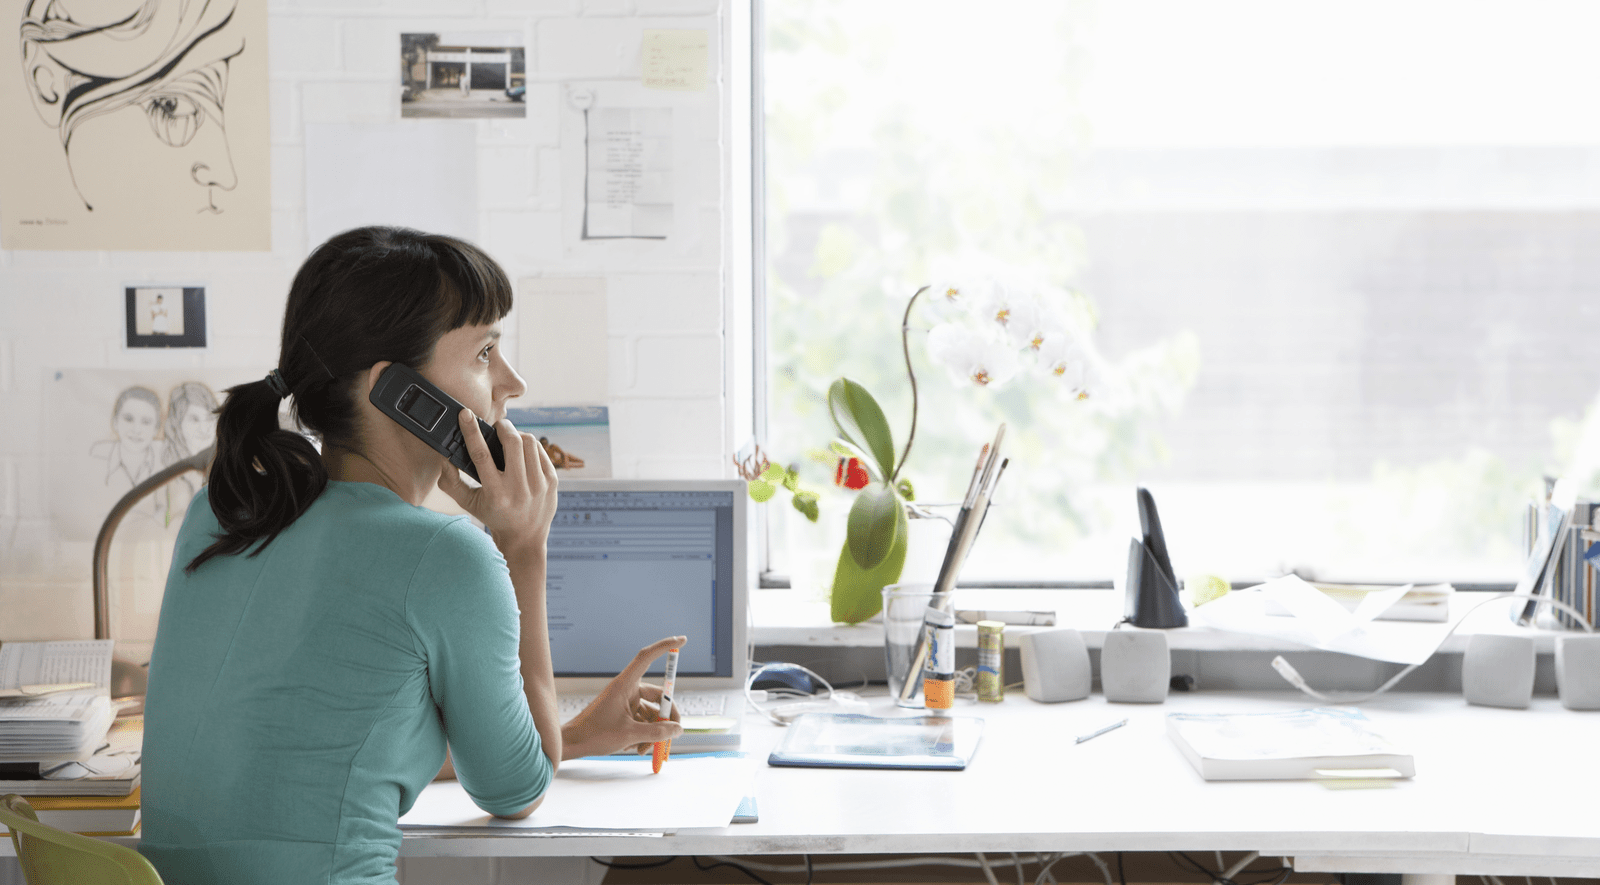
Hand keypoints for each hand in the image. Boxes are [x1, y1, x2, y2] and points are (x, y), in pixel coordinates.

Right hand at [437, 411, 557, 556]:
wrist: (525, 537)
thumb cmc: (493, 515)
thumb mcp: (469, 503)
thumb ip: (451, 482)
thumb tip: (444, 457)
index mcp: (496, 494)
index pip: (481, 455)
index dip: (471, 431)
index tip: (466, 414)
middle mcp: (519, 489)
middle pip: (512, 442)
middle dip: (503, 427)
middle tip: (497, 427)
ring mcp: (539, 485)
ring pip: (529, 442)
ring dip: (517, 435)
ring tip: (510, 440)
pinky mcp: (552, 481)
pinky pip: (540, 451)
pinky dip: (530, 446)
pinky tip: (523, 452)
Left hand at [561, 636, 686, 759]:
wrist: (572, 745)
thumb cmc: (594, 735)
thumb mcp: (630, 735)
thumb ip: (657, 732)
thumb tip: (678, 729)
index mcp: (625, 684)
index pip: (647, 657)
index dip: (665, 646)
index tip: (682, 640)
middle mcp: (627, 690)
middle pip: (658, 696)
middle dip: (667, 716)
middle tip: (675, 731)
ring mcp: (625, 702)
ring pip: (651, 713)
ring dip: (653, 731)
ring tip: (645, 749)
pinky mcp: (623, 714)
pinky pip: (642, 721)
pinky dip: (644, 734)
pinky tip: (636, 748)